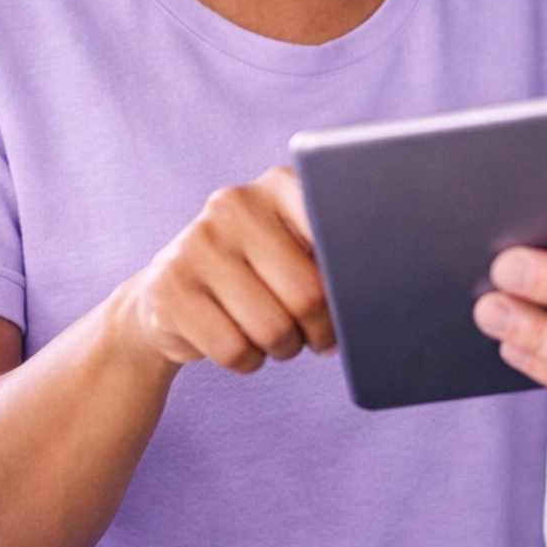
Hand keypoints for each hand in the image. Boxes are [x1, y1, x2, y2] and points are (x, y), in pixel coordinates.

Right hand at [110, 166, 333, 376]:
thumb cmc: (256, 276)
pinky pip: (235, 350)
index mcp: (278, 186)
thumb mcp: (293, 252)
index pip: (335, 231)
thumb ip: (332, 259)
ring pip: (272, 328)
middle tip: (315, 334)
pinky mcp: (169, 288)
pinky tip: (239, 342)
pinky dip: (248, 360)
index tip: (351, 296)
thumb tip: (377, 299)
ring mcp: (197, 243)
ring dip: (284, 348)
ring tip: (275, 336)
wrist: (170, 295)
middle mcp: (235, 204)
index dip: (349, 280)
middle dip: (320, 329)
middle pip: (308, 294)